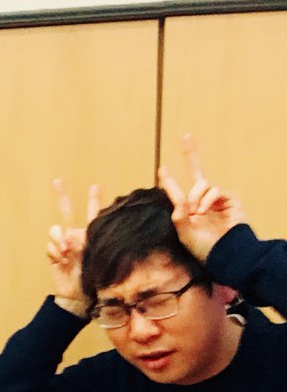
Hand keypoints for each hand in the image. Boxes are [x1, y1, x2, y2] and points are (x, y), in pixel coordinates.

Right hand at [47, 178, 98, 316]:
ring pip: (55, 230)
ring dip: (58, 237)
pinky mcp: (53, 256)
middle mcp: (76, 237)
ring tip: (65, 250)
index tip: (95, 186)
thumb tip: (66, 238)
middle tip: (57, 181)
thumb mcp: (96, 259)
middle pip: (67, 212)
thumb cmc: (96, 280)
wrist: (79, 298)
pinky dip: (54, 250)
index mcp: (91, 236)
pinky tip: (61, 258)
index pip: (93, 214)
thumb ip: (84, 245)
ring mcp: (63, 246)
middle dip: (63, 196)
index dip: (94, 200)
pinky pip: (50, 246)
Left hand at [158, 134, 246, 262]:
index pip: (177, 192)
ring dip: (196, 197)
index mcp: (187, 210)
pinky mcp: (229, 200)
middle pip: (196, 173)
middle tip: (186, 136)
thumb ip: (178, 212)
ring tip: (196, 213)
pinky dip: (206, 199)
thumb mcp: (183, 231)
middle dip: (191, 154)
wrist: (224, 254)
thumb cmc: (203, 247)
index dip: (170, 180)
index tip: (162, 168)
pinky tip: (203, 211)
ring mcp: (216, 200)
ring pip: (202, 184)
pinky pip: (214, 190)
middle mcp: (201, 202)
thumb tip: (178, 197)